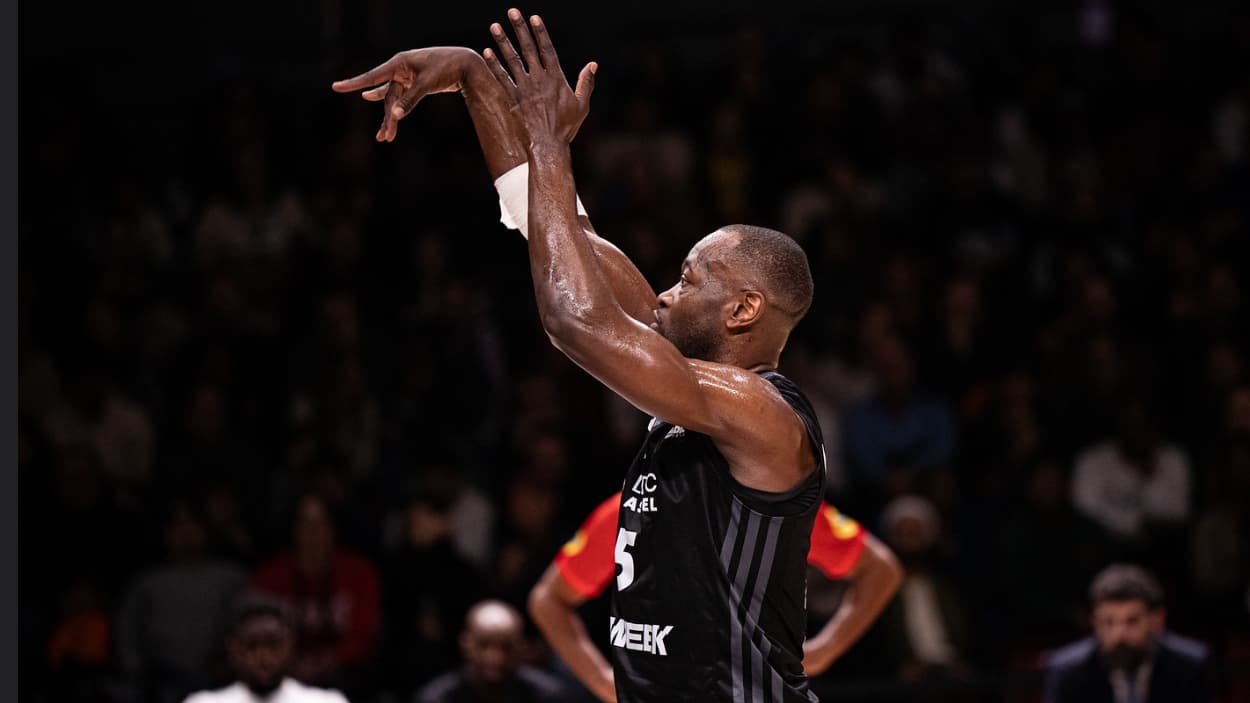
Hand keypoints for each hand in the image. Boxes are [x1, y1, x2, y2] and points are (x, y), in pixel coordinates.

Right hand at [332, 47, 482, 141]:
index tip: (335, 87)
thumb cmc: (446, 69)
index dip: (353, 83)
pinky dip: (394, 107)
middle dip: (387, 118)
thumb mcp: (427, 84)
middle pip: (387, 97)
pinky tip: (382, 111)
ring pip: (393, 100)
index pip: (372, 76)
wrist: (465, 63)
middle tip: (385, 138)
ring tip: (385, 137)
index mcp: (399, 63)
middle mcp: (400, 69)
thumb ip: (409, 101)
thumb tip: (394, 116)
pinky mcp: (414, 83)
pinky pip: (400, 97)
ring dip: (391, 118)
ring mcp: (406, 76)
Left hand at [482, 8, 596, 146]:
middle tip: (512, 12)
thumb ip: (587, 82)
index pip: (547, 49)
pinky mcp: (513, 98)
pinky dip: (494, 65)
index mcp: (556, 78)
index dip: (540, 32)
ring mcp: (524, 88)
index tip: (534, 18)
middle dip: (520, 28)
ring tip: (494, 26)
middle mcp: (538, 79)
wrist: (548, 145)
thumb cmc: (566, 127)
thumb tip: (593, 64)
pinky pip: (502, 78)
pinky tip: (487, 52)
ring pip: (512, 60)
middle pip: (528, 48)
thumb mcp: (582, 105)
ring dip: (502, 42)